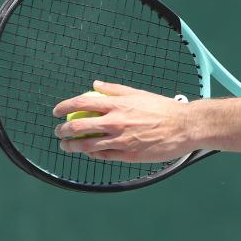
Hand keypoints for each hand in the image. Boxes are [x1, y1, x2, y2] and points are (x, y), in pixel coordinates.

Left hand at [52, 81, 197, 161]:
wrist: (184, 127)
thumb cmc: (162, 109)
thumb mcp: (138, 93)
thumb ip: (114, 89)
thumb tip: (95, 85)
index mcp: (118, 104)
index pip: (83, 103)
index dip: (65, 107)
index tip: (57, 111)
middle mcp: (116, 122)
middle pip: (80, 127)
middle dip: (63, 130)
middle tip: (58, 131)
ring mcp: (121, 140)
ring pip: (88, 146)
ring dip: (72, 146)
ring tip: (66, 146)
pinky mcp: (127, 155)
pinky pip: (103, 156)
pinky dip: (93, 154)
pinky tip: (89, 153)